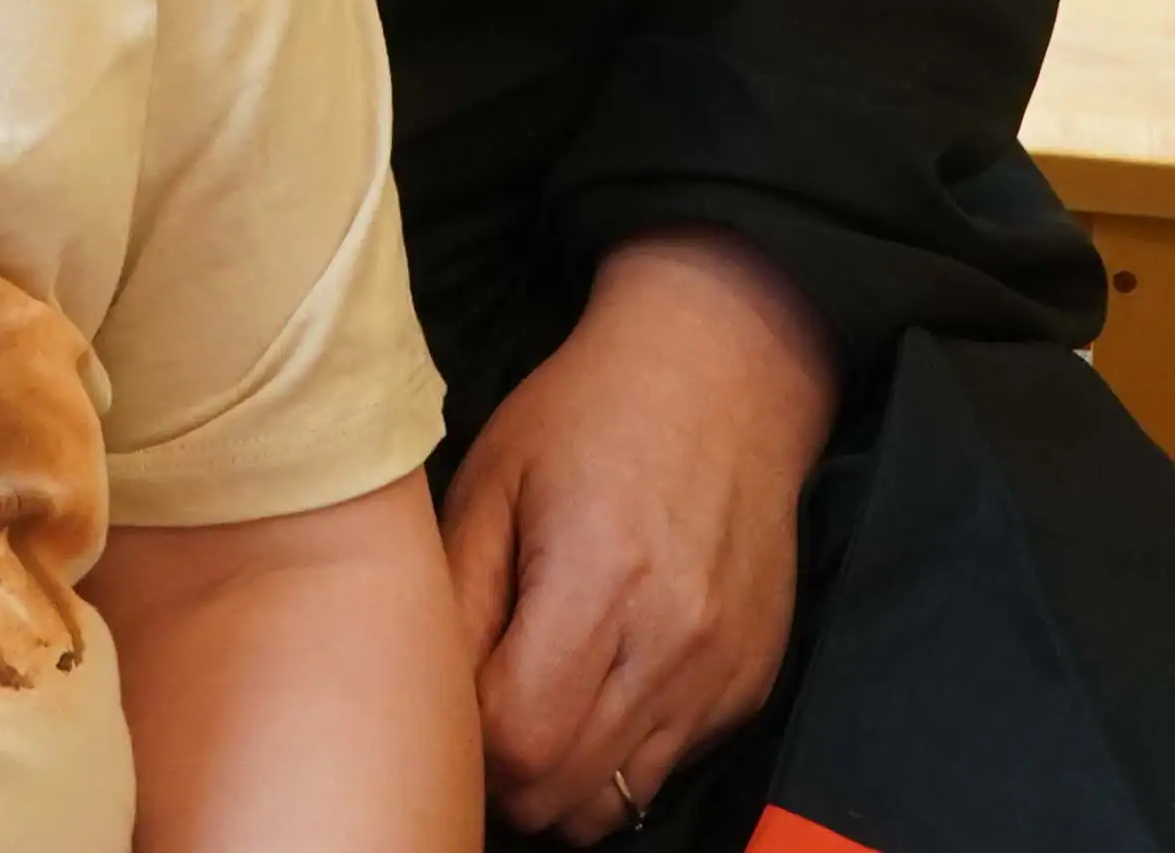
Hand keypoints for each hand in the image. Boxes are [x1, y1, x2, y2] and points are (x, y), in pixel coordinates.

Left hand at [440, 231, 839, 841]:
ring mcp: (721, 670)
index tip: (447, 708)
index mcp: (599, 578)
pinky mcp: (750, 680)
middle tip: (481, 721)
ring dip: (563, 783)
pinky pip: (671, 766)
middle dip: (506, 781)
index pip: (517, 741)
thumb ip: (456, 601)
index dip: (466, 746)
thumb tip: (424, 704)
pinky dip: (621, 754)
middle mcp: (673, 640)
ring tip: (537, 716)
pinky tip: (600, 686)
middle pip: (566, 794)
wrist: (724, 371)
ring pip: (620, 803)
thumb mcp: (492, 479)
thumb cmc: (590, 413)